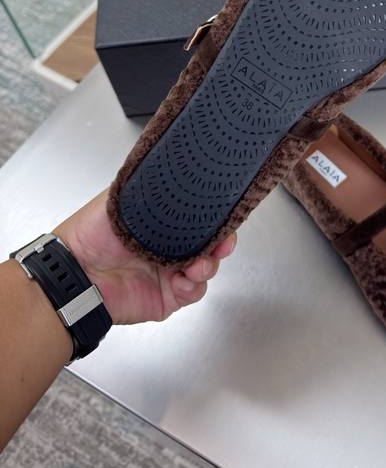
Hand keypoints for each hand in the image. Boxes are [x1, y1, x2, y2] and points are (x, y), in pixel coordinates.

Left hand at [54, 190, 235, 324]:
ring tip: (198, 264)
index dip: (215, 219)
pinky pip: (193, 292)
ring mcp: (170, 273)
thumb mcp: (123, 198)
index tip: (225, 218)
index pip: (199, 220)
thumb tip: (176, 170)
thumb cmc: (91, 234)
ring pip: (206, 268)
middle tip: (222, 243)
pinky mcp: (168, 297)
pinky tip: (184, 279)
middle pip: (209, 245)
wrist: (77, 272)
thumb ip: (151, 187)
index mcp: (163, 224)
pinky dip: (194, 286)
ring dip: (208, 265)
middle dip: (221, 243)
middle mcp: (169, 247)